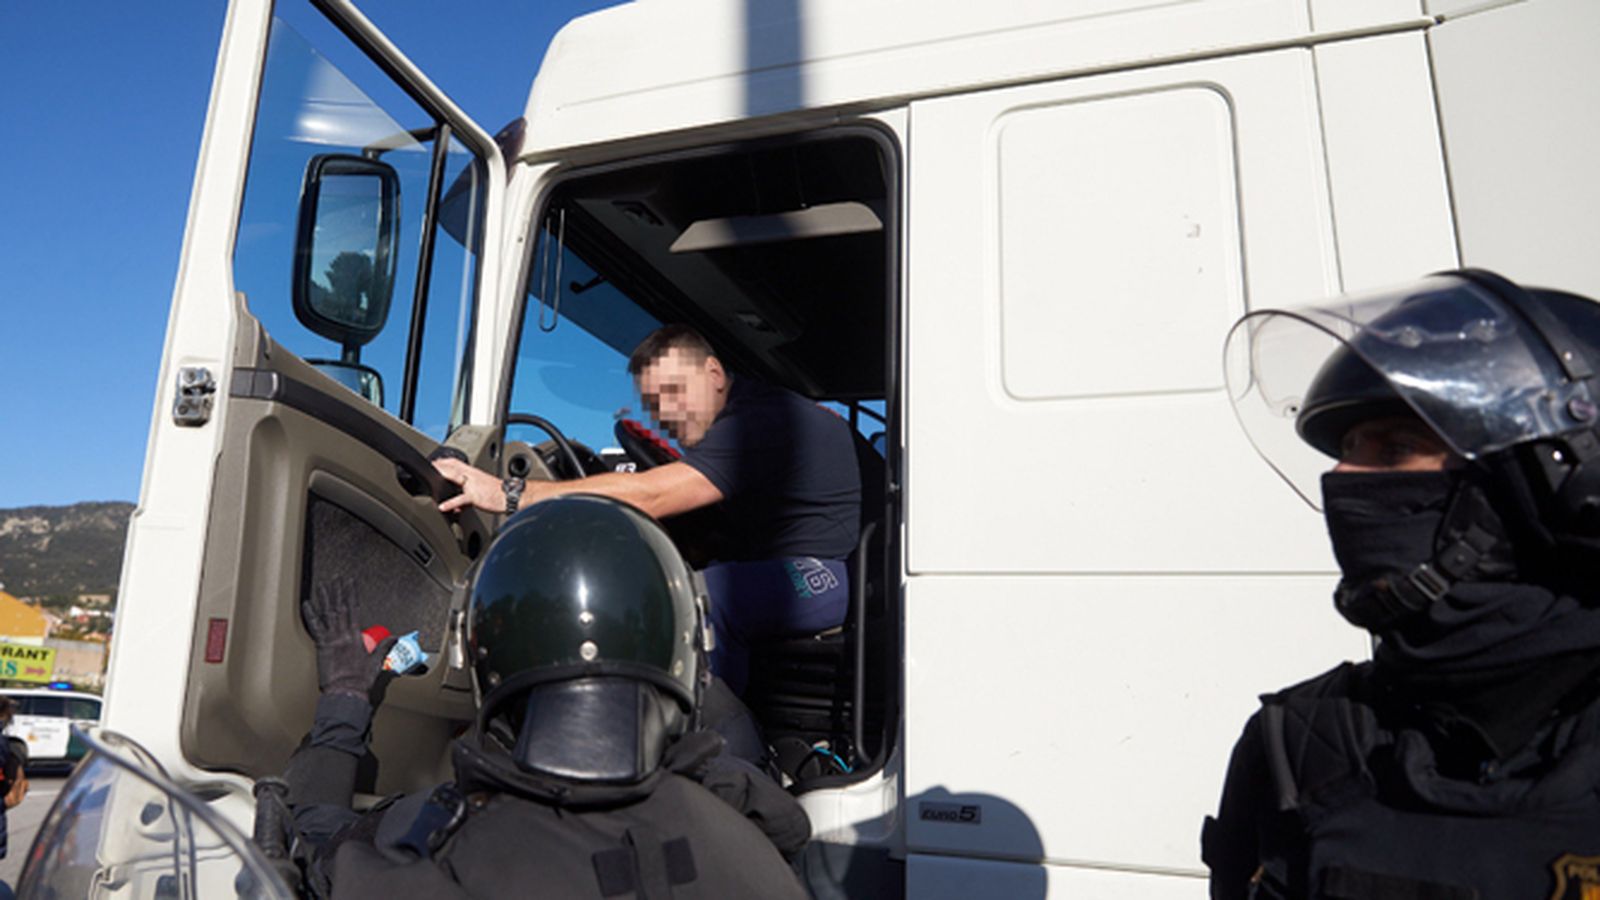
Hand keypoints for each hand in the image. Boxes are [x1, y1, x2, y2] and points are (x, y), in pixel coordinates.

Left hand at [302, 579, 395, 698]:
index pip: (354, 609)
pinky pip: (314, 628)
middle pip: (340, 607)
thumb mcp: (376, 662)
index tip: (350, 582)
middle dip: (338, 591)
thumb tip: (395, 637)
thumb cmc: (360, 681)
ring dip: (324, 599)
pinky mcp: (321, 647)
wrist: (346, 692)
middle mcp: (343, 635)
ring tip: (322, 585)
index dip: (352, 594)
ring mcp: (331, 639)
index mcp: (356, 636)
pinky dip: (310, 615)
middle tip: (336, 578)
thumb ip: (384, 646)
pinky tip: (307, 604)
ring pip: (327, 614)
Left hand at [434, 458, 509, 513]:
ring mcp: (473, 485)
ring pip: (455, 477)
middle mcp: (472, 476)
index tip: (434, 462)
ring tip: (430, 480)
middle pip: (452, 467)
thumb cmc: (498, 493)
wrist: (511, 495)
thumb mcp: (481, 489)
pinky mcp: (475, 496)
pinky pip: (461, 499)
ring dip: (442, 477)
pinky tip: (443, 507)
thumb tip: (458, 504)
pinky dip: (451, 503)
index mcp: (473, 473)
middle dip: (439, 466)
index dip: (444, 461)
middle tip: (428, 467)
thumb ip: (467, 494)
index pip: (456, 463)